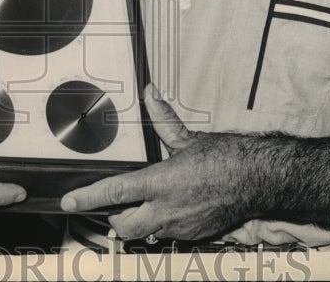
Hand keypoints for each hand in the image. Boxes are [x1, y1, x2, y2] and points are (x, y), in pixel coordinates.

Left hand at [60, 86, 257, 241]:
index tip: (70, 202)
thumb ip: (163, 119)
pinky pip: (168, 235)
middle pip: (123, 225)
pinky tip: (170, 209)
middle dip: (113, 218)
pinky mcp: (194, 234)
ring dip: (139, 221)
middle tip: (114, 205)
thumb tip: (150, 93)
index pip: (114, 193)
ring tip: (143, 204)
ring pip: (146, 232)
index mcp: (161, 182)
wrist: (259, 180)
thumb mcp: (189, 138)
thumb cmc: (228, 159)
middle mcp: (167, 209)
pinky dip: (162, 224)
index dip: (88, 198)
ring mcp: (180, 226)